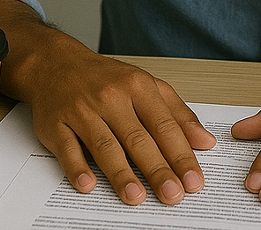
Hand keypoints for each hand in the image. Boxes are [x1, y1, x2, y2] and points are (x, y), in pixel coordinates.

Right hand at [0, 0, 216, 205]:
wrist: (56, 63)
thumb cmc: (106, 78)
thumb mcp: (146, 85)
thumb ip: (177, 113)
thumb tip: (205, 141)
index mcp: (138, 86)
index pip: (165, 125)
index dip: (181, 154)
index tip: (193, 179)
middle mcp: (111, 98)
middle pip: (138, 138)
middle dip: (158, 169)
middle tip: (173, 195)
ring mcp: (82, 111)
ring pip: (105, 146)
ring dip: (121, 174)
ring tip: (137, 197)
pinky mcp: (56, 125)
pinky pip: (68, 149)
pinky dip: (77, 168)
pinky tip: (88, 185)